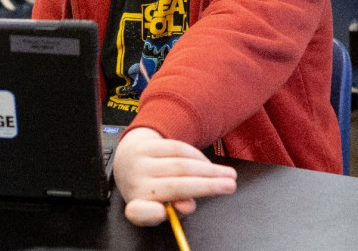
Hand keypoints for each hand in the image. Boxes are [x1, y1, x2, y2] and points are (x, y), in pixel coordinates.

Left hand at [113, 127, 236, 226]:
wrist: (127, 159)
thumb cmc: (150, 189)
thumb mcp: (160, 206)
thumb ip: (175, 209)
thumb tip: (188, 205)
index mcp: (137, 207)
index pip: (139, 213)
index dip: (151, 213)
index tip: (162, 212)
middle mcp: (134, 183)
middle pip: (175, 186)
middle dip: (207, 186)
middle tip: (230, 186)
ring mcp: (139, 162)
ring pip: (180, 165)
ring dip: (210, 170)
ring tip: (229, 175)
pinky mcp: (145, 145)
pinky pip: (177, 148)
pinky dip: (198, 156)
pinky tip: (209, 164)